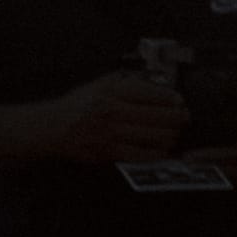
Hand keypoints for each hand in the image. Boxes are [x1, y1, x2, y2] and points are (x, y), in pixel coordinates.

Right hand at [35, 70, 189, 161]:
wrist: (52, 127)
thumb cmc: (79, 105)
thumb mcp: (100, 84)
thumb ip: (128, 81)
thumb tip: (157, 82)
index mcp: (112, 91)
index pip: (153, 94)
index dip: (173, 98)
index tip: (180, 101)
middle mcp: (113, 111)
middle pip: (161, 116)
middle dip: (179, 118)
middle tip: (184, 117)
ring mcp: (112, 134)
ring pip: (157, 137)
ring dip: (172, 135)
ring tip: (174, 132)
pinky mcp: (109, 152)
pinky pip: (144, 155)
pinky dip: (158, 153)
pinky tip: (163, 149)